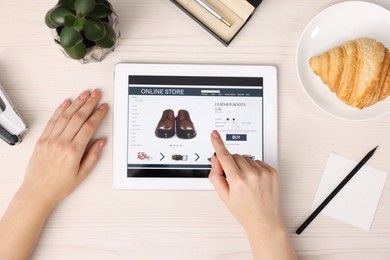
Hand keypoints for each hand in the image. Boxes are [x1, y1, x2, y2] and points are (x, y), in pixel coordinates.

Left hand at [19, 89, 107, 208]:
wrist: (37, 192)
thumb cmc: (59, 186)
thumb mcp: (82, 174)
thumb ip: (93, 156)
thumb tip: (101, 142)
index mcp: (73, 151)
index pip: (88, 127)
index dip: (98, 115)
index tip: (103, 107)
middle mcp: (61, 143)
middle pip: (78, 117)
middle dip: (89, 103)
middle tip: (96, 94)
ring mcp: (50, 140)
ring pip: (65, 116)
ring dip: (76, 103)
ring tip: (84, 94)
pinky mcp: (42, 140)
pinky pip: (52, 121)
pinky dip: (60, 110)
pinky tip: (66, 103)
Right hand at [208, 130, 283, 236]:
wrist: (265, 221)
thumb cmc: (245, 211)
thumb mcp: (224, 196)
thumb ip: (216, 176)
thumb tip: (216, 160)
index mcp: (237, 181)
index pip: (224, 157)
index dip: (218, 144)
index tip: (214, 135)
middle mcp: (251, 175)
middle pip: (236, 156)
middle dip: (232, 164)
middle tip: (235, 179)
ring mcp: (264, 173)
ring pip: (247, 158)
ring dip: (244, 166)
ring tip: (247, 183)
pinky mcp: (272, 172)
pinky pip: (258, 162)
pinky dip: (255, 168)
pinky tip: (255, 181)